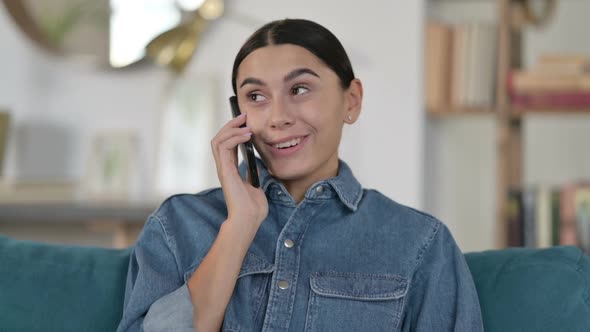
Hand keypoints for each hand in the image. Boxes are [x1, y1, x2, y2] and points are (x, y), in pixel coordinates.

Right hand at [211, 113, 268, 229]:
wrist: (249, 220)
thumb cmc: (253, 207)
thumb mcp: (256, 184)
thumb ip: (254, 173)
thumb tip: (258, 163)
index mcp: (230, 169)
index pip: (226, 144)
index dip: (234, 131)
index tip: (246, 122)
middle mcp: (224, 167)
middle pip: (219, 138)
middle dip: (230, 124)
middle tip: (244, 116)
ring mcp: (223, 168)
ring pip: (218, 140)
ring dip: (231, 128)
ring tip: (245, 124)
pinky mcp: (225, 171)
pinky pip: (224, 147)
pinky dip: (234, 137)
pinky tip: (246, 135)